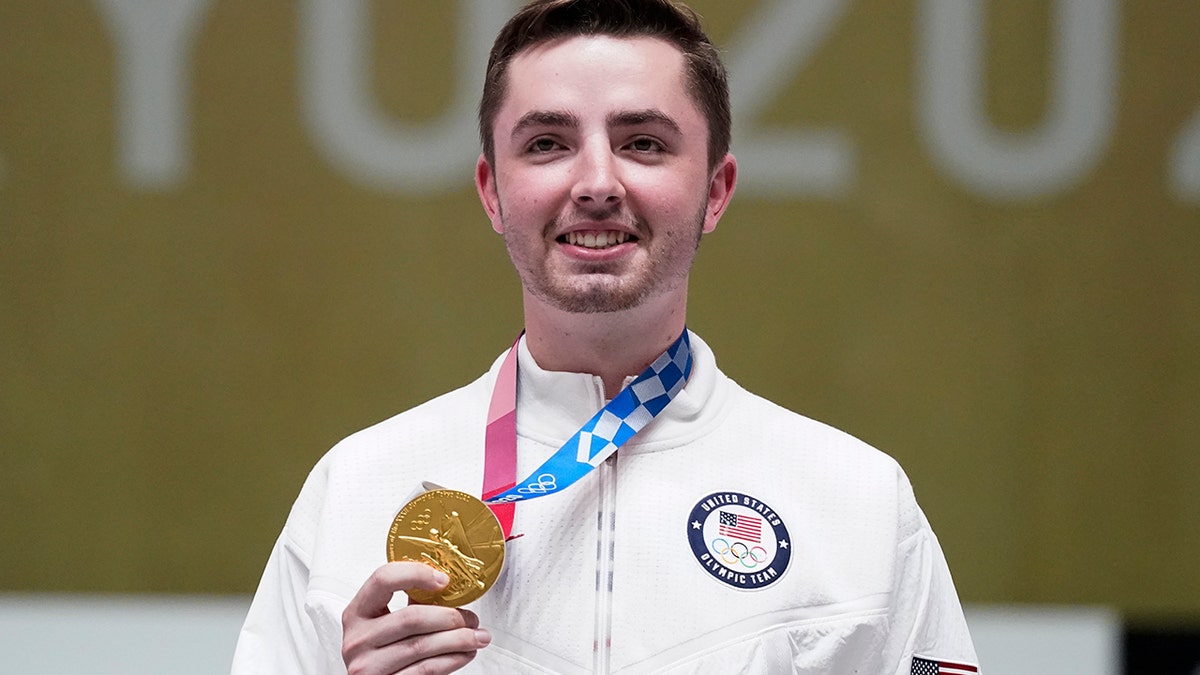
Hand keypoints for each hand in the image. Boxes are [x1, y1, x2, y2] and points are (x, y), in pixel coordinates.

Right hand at [342, 562, 491, 674]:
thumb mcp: (383, 625)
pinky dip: (453, 659)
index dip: (416, 574)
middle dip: (450, 616)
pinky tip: (464, 653)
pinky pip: (427, 669)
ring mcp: (369, 666)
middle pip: (411, 617)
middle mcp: (358, 639)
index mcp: (356, 614)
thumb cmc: (380, 654)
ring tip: (476, 636)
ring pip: (423, 645)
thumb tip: (446, 589)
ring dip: (459, 639)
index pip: (383, 579)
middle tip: (471, 618)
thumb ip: (407, 605)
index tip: (444, 580)